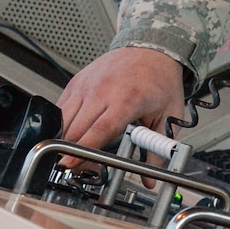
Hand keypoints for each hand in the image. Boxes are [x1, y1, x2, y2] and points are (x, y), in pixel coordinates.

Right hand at [55, 46, 187, 155]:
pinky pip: (60, 109)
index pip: (99, 130)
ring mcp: (86, 85)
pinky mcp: (75, 83)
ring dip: (64, 140)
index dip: (82, 151)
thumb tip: (150, 179)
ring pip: (62, 120)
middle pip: (75, 130)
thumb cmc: (160, 80)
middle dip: (72, 153)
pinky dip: (62, 124)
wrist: (151, 49)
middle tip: (82, 168)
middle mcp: (102, 91)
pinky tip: (76, 131)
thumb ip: (158, 150)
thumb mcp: (169, 115)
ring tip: (78, 151)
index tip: (70, 165)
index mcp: (127, 99)